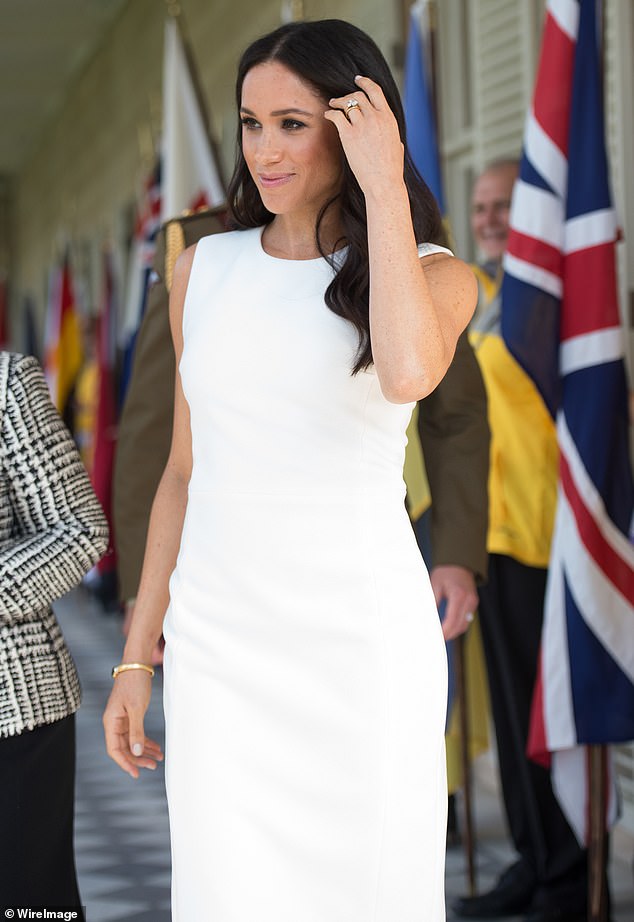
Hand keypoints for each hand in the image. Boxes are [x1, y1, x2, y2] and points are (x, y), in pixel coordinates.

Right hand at [103, 671, 162, 778]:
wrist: (137, 664)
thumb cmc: (134, 684)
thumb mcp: (137, 709)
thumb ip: (136, 731)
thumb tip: (136, 752)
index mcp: (111, 722)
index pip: (114, 749)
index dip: (125, 763)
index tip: (136, 773)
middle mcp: (114, 722)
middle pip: (124, 748)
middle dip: (138, 758)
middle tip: (153, 766)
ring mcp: (122, 719)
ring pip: (131, 741)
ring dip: (144, 751)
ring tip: (158, 758)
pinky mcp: (130, 715)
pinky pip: (136, 733)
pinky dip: (145, 740)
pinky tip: (155, 747)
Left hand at [324, 75, 403, 197]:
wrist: (384, 183)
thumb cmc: (391, 170)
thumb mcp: (398, 147)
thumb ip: (394, 137)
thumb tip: (397, 141)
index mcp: (389, 118)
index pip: (376, 91)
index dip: (365, 82)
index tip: (358, 79)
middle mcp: (376, 118)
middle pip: (359, 95)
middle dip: (348, 94)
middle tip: (340, 98)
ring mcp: (362, 125)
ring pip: (347, 102)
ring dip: (337, 102)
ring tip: (332, 105)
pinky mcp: (349, 135)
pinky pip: (337, 116)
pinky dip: (330, 113)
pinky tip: (327, 115)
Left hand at [430, 565, 478, 640]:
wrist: (459, 562)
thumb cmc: (445, 572)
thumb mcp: (435, 585)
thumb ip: (432, 602)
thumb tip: (425, 617)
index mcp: (458, 595)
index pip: (452, 620)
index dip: (445, 631)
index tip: (436, 638)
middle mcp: (469, 600)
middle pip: (460, 625)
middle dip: (449, 635)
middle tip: (436, 641)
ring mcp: (473, 602)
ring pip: (465, 625)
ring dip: (454, 632)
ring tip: (441, 636)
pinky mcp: (473, 603)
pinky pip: (467, 619)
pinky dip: (458, 625)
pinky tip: (448, 628)